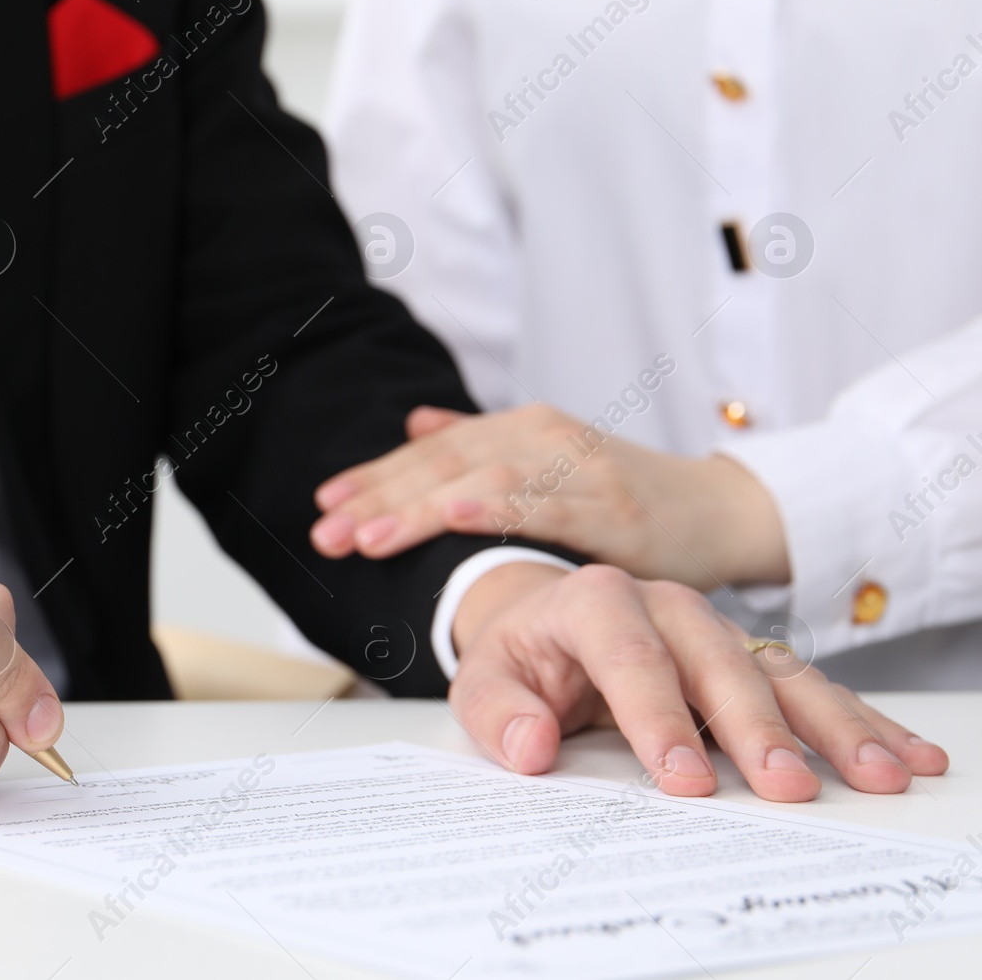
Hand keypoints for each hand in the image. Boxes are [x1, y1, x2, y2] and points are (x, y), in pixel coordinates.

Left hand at [310, 403, 789, 588]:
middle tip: (325, 530)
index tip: (323, 504)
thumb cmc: (628, 498)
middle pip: (444, 465)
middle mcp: (545, 438)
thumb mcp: (549, 464)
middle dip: (379, 499)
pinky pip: (545, 505)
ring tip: (368, 536)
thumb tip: (416, 425)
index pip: (431, 452)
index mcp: (522, 430)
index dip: (375, 476)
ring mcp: (580, 468)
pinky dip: (494, 506)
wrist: (722, 513)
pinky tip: (450, 513)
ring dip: (418, 508)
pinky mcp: (614, 507)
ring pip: (483, 482)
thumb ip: (483, 447)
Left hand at [450, 562, 947, 800]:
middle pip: (717, 663)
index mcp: (594, 600)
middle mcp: (666, 604)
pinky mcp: (749, 658)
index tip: (682, 779)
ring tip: (874, 776)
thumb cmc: (521, 657)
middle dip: (754, 727)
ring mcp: (716, 629)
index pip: (629, 655)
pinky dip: (857, 721)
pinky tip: (902, 753)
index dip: (658, 717)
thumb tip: (530, 748)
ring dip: (829, 726)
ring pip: (777, 673)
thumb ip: (499, 712)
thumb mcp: (485, 678)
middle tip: (785, 788)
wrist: (546, 620)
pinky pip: (809, 687)